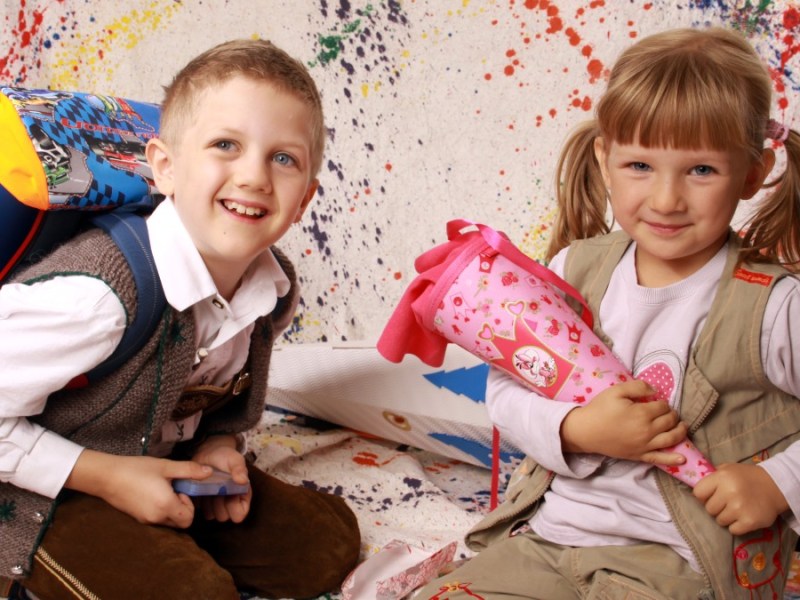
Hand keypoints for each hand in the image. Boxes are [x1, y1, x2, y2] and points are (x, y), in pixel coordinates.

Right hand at [66, 449, 212, 527]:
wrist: (106, 477)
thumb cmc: (137, 469)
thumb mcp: (166, 466)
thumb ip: (189, 470)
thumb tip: (210, 472)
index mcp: (165, 506)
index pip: (188, 519)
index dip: (190, 505)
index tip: (181, 490)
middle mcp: (156, 518)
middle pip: (180, 523)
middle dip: (183, 508)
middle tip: (174, 490)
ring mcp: (146, 521)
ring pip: (168, 522)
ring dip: (172, 509)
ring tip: (163, 490)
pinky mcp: (138, 519)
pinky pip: (157, 520)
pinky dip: (161, 510)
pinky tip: (153, 493)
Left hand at [191, 434, 251, 522]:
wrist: (209, 453)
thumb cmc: (225, 456)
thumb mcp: (234, 460)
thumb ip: (239, 469)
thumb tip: (243, 480)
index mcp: (242, 495)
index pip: (239, 514)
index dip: (233, 506)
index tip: (229, 493)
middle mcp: (230, 502)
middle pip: (224, 517)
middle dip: (219, 504)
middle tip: (216, 489)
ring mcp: (216, 504)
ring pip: (212, 516)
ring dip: (209, 504)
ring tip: (209, 488)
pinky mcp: (203, 503)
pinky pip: (200, 511)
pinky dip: (200, 502)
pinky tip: (201, 490)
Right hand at [560, 380, 687, 464]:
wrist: (585, 431)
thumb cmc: (600, 409)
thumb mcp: (616, 391)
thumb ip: (637, 386)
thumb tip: (655, 390)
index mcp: (642, 413)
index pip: (663, 407)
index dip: (663, 402)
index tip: (657, 401)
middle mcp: (647, 430)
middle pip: (670, 421)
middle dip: (672, 414)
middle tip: (668, 411)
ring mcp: (645, 445)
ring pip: (671, 439)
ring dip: (680, 431)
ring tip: (682, 426)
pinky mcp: (639, 455)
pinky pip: (660, 459)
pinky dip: (673, 458)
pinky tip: (683, 458)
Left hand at [693, 463, 787, 534]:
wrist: (775, 486)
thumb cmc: (746, 477)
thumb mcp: (728, 469)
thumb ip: (712, 476)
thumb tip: (694, 484)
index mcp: (721, 477)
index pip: (698, 493)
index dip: (703, 496)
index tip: (711, 496)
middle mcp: (729, 492)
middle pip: (709, 509)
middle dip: (716, 507)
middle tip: (726, 503)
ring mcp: (739, 508)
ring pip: (720, 520)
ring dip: (726, 517)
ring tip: (736, 509)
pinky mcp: (749, 521)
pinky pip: (733, 530)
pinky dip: (737, 526)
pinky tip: (743, 517)